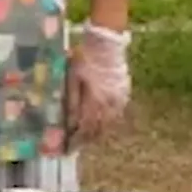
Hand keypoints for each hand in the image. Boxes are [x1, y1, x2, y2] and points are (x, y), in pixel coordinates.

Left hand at [66, 22, 131, 144]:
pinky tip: (99, 122)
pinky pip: (115, 114)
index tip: (68, 149)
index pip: (85, 128)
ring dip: (96, 132)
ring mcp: (119, 100)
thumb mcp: (72, 79)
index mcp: (96, 101)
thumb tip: (69, 123)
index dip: (76, 140)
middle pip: (98, 130)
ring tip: (85, 137)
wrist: (106, 43)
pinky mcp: (124, 93)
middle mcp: (110, 104)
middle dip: (86, 140)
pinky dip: (106, 122)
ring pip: (108, 124)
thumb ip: (72, 102)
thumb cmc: (84, 58)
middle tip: (75, 146)